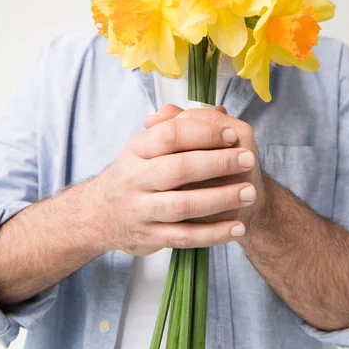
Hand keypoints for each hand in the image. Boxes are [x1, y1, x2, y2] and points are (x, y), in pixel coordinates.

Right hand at [145, 104, 265, 240]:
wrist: (99, 215)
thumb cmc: (133, 174)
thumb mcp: (143, 146)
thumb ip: (176, 127)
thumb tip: (216, 112)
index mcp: (136, 149)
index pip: (170, 135)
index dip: (204, 133)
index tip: (230, 134)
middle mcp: (135, 178)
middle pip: (180, 168)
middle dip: (219, 163)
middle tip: (249, 159)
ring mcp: (141, 210)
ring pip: (184, 204)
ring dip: (221, 199)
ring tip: (249, 193)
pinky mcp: (149, 237)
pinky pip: (185, 237)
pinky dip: (213, 234)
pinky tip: (236, 228)